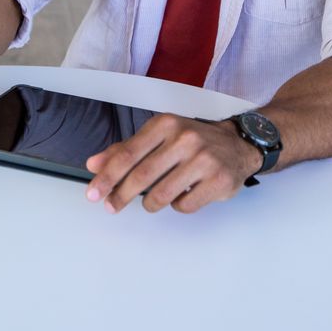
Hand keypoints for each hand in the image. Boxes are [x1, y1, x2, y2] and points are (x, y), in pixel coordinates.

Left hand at [84, 113, 260, 214]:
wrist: (237, 144)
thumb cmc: (192, 141)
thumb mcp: (159, 136)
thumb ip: (126, 150)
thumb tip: (94, 164)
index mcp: (166, 124)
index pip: (128, 154)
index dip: (107, 176)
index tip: (94, 193)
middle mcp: (185, 138)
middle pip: (142, 176)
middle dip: (121, 195)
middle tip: (111, 207)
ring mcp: (204, 159)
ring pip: (161, 195)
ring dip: (150, 203)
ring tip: (153, 200)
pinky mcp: (218, 181)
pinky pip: (184, 205)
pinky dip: (177, 205)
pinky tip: (183, 194)